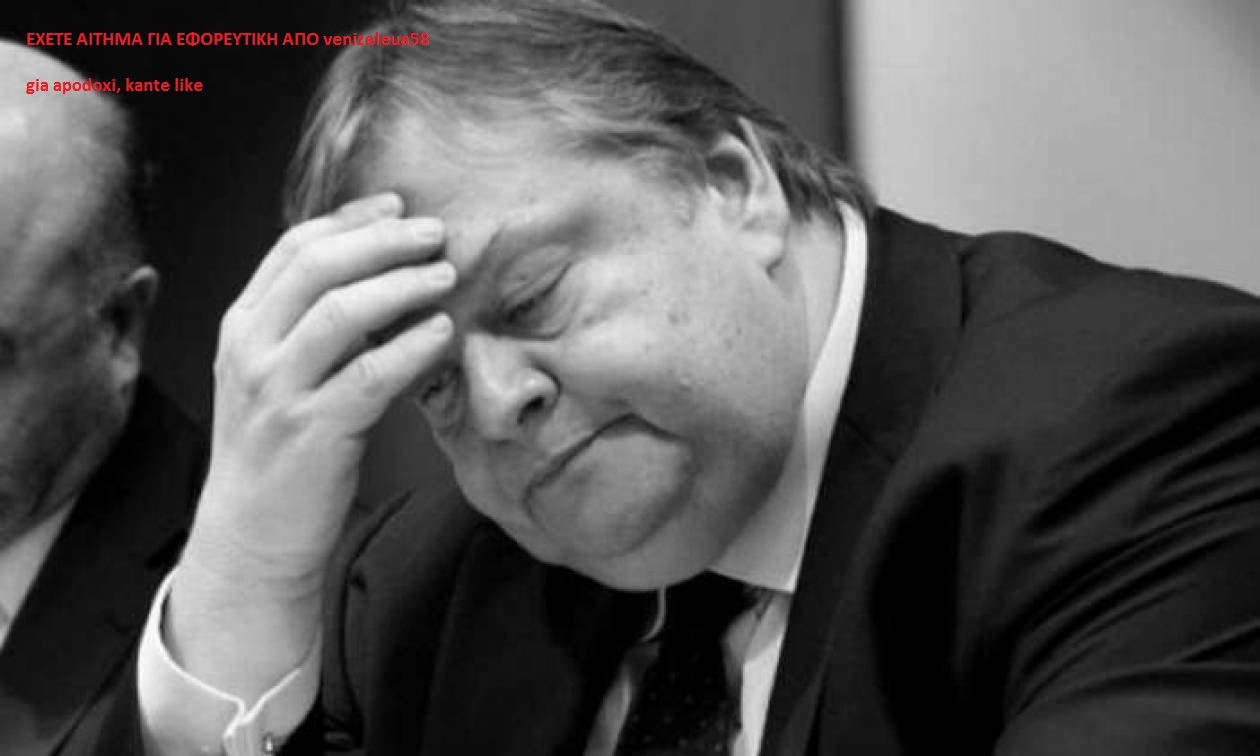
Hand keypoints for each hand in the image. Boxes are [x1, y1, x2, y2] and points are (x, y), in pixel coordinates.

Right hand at [168, 193, 455, 698]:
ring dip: (400, 285)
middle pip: (318, 267)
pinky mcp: (313, 432)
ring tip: (444, 275)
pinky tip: (442, 332)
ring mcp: (279, 391)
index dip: (351, 219)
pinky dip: (410, 347)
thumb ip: (309, 326)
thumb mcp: (276, 376)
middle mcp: (252, 350)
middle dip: (382, 240)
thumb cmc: (278, 450)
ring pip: (340, 313)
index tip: (396, 205)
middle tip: (434, 232)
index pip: (294, 249)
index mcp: (242, 327)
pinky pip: (370, 376)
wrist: (253, 535)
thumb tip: (381, 275)